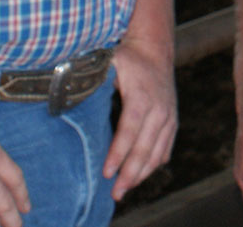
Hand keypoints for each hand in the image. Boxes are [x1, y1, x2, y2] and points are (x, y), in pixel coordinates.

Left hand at [105, 37, 178, 198]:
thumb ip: (94, 78)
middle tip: (115, 193)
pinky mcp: (173, 121)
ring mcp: (169, 116)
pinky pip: (165, 148)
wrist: (156, 49)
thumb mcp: (110, 61)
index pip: (130, 130)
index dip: (119, 153)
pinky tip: (140, 176)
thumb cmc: (128, 57)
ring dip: (142, 174)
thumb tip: (69, 91)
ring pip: (158, 152)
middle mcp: (159, 109)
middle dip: (130, 173)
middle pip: (145, 148)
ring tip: (124, 190)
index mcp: (142, 96)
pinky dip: (154, 164)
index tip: (107, 172)